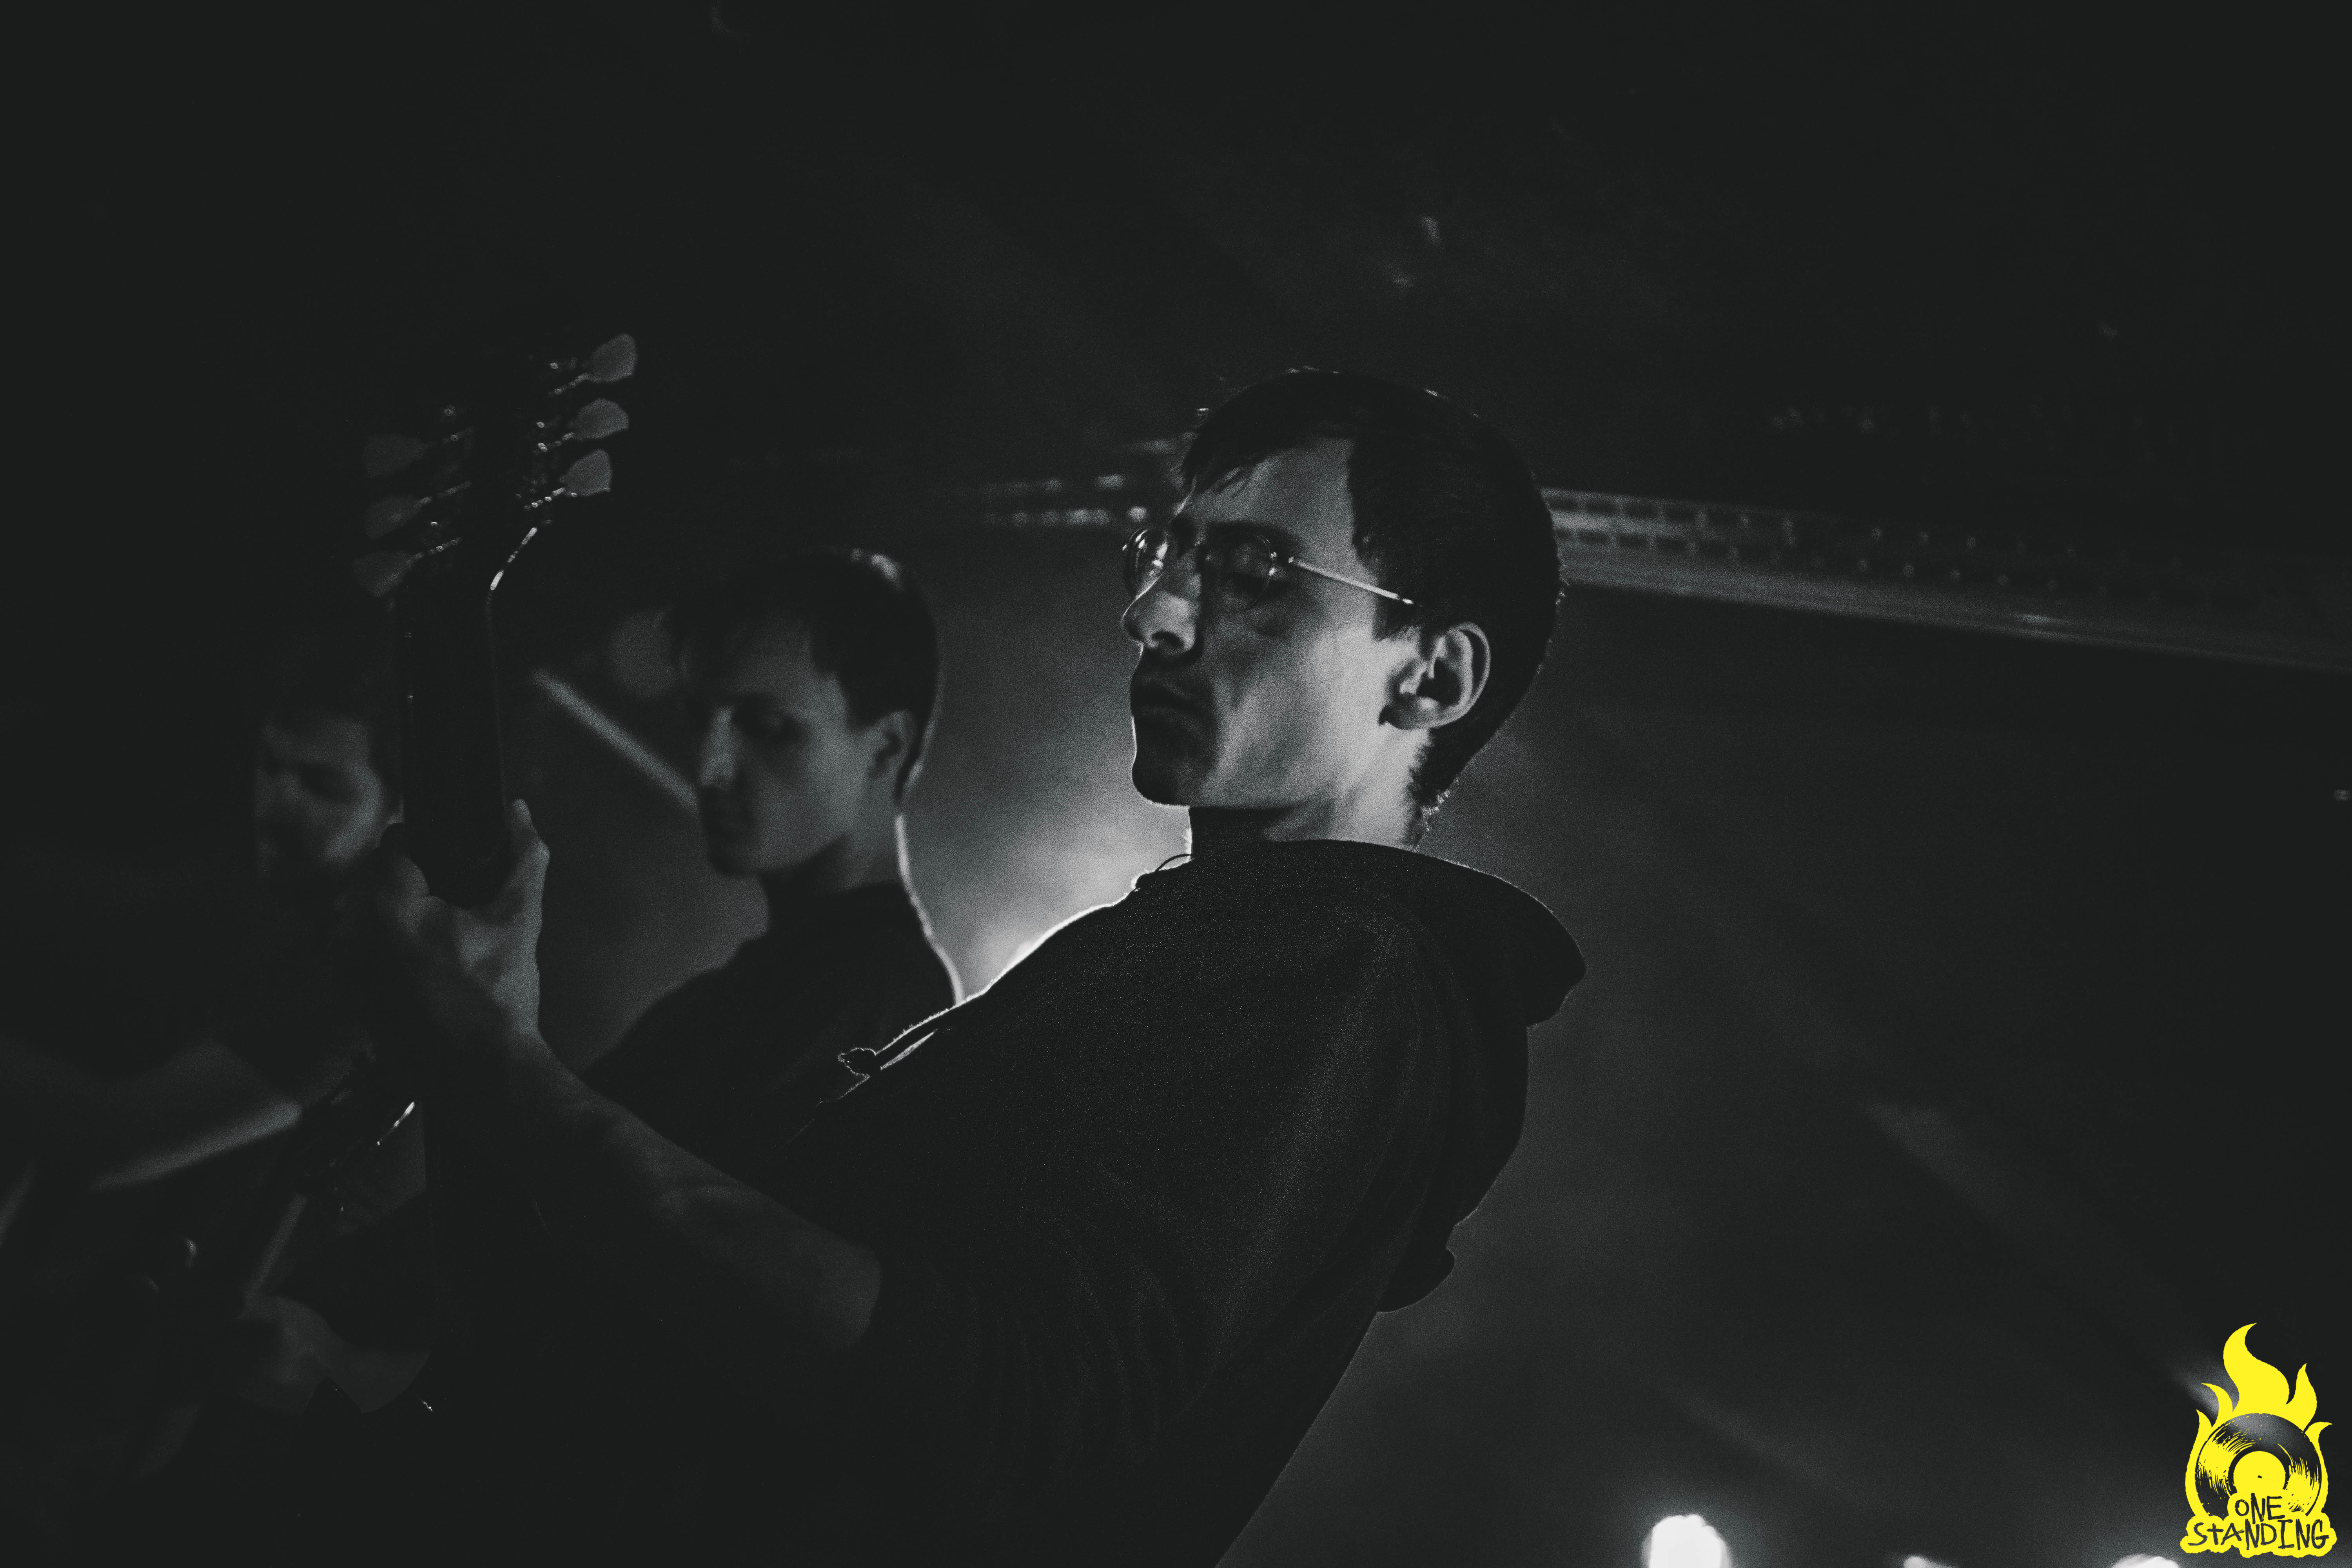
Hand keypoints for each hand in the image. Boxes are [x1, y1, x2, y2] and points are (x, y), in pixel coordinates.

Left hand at [359, 799, 548, 1058]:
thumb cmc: (498, 1000)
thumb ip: (522, 859)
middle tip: (457, 894)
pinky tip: (429, 963)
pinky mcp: (351, 998)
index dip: (431, 841)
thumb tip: (520, 811)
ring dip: (400, 912)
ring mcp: (346, 972)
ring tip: (446, 931)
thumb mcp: (518, 920)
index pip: (395, 844)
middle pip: (378, 878)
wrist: (482, 1077)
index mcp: (388, 910)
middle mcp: (352, 937)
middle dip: (415, 879)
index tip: (457, 855)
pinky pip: (364, 949)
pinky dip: (390, 946)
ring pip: (368, 914)